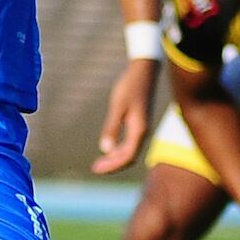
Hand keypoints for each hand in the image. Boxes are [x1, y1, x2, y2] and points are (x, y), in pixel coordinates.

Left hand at [89, 59, 158, 174]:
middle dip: (112, 165)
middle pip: (129, 157)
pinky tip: (109, 149)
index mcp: (139, 129)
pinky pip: (131, 143)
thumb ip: (112, 127)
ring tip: (99, 162)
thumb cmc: (130, 85)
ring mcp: (142, 128)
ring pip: (130, 151)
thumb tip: (105, 149)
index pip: (127, 156)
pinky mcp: (140, 123)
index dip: (112, 166)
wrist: (144, 71)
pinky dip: (119, 149)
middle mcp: (143, 132)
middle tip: (95, 168)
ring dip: (115, 158)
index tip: (96, 169)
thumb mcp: (117, 105)